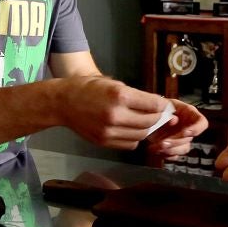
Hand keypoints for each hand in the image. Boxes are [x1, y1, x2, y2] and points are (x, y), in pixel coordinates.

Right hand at [58, 78, 173, 149]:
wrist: (62, 103)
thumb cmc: (87, 88)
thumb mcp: (112, 83)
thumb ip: (134, 95)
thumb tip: (156, 103)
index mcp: (119, 96)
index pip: (153, 104)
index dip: (163, 105)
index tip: (165, 105)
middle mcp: (116, 115)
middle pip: (150, 122)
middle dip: (157, 117)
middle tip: (158, 114)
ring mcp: (109, 131)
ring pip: (141, 135)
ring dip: (147, 128)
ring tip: (144, 121)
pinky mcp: (104, 142)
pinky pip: (130, 144)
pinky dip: (135, 138)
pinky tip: (131, 129)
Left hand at [147, 100, 207, 157]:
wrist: (147, 116)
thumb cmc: (157, 108)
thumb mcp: (162, 104)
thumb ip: (168, 110)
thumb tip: (174, 119)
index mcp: (189, 114)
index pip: (202, 123)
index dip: (196, 129)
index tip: (185, 132)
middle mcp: (188, 127)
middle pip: (189, 138)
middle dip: (176, 142)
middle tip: (163, 142)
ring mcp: (181, 139)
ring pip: (184, 149)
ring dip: (171, 150)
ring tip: (157, 147)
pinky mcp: (174, 147)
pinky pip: (174, 156)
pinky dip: (165, 154)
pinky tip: (155, 149)